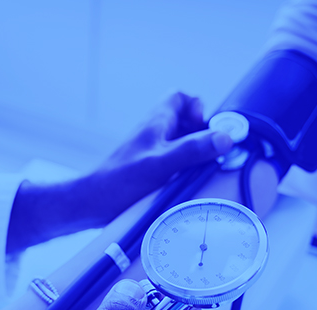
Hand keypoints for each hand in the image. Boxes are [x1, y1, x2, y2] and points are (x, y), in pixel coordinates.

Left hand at [7, 92, 232, 251]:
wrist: (92, 204)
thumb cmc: (119, 182)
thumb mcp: (161, 164)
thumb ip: (192, 149)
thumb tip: (224, 137)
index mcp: (156, 123)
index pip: (180, 98)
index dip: (197, 107)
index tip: (205, 127)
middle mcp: (153, 134)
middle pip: (185, 121)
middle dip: (201, 134)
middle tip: (207, 152)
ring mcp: (150, 152)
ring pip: (180, 143)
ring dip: (193, 153)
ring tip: (198, 170)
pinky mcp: (148, 170)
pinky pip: (173, 162)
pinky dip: (184, 168)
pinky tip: (185, 184)